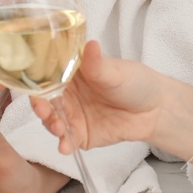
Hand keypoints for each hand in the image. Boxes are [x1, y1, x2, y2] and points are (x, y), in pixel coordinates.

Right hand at [27, 40, 162, 152]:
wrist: (155, 110)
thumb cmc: (134, 82)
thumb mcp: (116, 71)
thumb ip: (98, 64)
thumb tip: (90, 45)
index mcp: (70, 72)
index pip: (46, 75)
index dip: (38, 82)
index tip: (37, 88)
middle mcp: (67, 94)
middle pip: (44, 100)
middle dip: (41, 107)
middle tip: (44, 111)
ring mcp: (72, 115)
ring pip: (52, 120)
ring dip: (50, 125)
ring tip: (58, 129)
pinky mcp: (80, 134)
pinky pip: (67, 140)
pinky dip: (63, 144)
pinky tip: (65, 147)